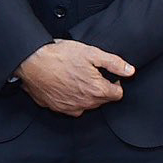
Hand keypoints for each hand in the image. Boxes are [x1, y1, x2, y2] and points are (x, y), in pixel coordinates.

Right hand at [15, 40, 133, 115]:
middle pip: (102, 100)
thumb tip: (130, 71)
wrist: (32, 62)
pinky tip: (65, 85)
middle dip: (101, 88)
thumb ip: (114, 63)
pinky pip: (71, 107)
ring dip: (86, 94)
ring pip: (87, 105)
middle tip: (90, 73)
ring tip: (77, 77)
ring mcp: (70, 108)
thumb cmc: (59, 56)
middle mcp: (85, 103)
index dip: (115, 83)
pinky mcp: (57, 108)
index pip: (117, 94)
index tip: (108, 76)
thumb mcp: (91, 53)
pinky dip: (71, 98)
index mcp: (97, 90)